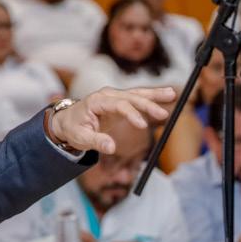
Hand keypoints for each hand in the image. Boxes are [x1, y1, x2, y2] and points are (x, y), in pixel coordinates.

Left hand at [49, 87, 174, 153]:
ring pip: (137, 94)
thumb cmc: (73, 128)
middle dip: (149, 104)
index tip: (142, 126)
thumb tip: (111, 148)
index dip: (132, 114)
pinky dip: (152, 98)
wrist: (68, 120)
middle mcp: (108, 95)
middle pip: (131, 97)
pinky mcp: (121, 101)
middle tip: (163, 114)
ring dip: (155, 95)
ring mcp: (115, 97)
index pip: (119, 105)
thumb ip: (96, 141)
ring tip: (172, 94)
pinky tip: (167, 96)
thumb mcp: (80, 138)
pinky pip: (138, 99)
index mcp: (97, 101)